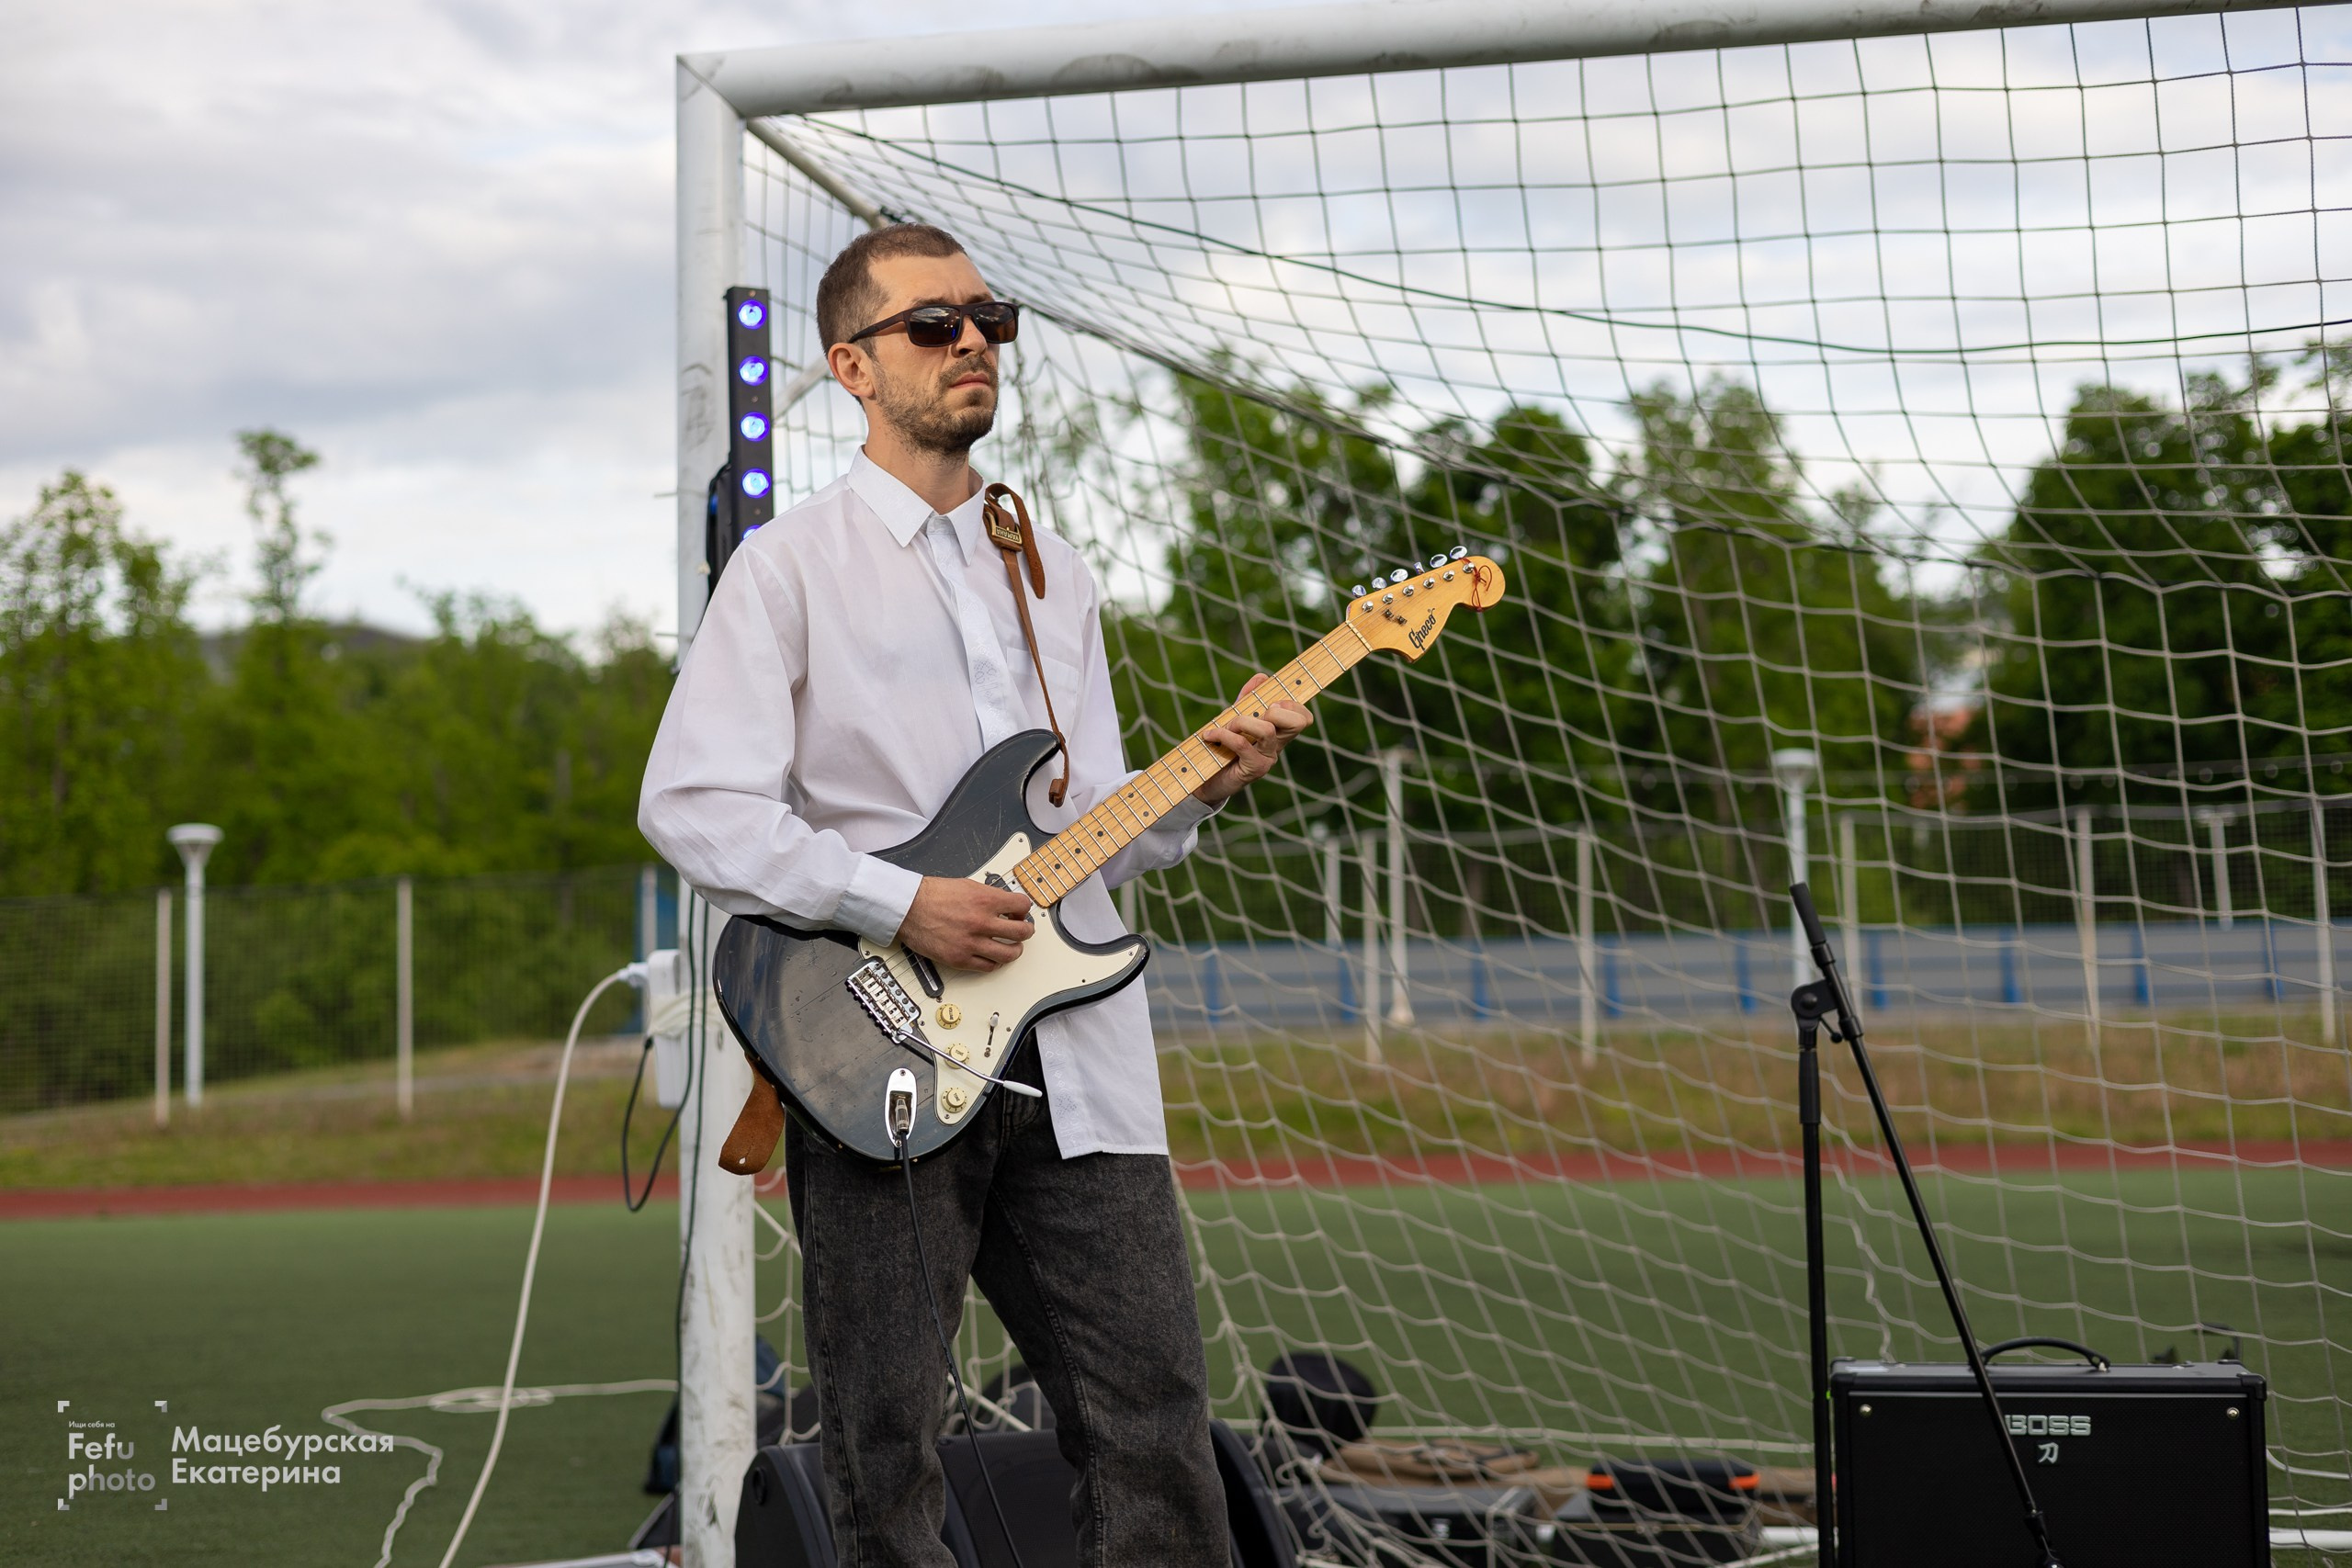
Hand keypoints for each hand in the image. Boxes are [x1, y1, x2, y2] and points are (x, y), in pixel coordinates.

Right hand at [898, 876, 1034, 971]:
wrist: (908, 908)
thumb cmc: (931, 895)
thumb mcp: (967, 885)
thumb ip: (989, 896)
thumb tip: (1005, 904)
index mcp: (985, 900)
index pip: (1022, 906)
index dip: (1024, 909)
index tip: (1020, 912)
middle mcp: (981, 922)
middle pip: (1021, 932)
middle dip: (1026, 930)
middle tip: (1023, 930)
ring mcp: (972, 943)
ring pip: (1009, 953)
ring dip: (1015, 950)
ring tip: (1012, 947)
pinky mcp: (960, 959)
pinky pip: (988, 966)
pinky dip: (994, 962)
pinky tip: (993, 957)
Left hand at [1192, 673, 1311, 805]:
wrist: (1206, 780)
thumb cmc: (1222, 748)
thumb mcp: (1235, 719)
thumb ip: (1248, 699)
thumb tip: (1262, 677)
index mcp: (1278, 734)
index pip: (1304, 718)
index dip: (1293, 704)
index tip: (1272, 701)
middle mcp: (1277, 747)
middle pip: (1298, 722)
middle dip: (1274, 709)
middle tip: (1253, 714)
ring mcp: (1268, 759)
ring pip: (1267, 730)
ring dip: (1242, 721)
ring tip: (1225, 727)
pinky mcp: (1254, 770)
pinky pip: (1243, 743)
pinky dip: (1224, 734)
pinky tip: (1210, 735)